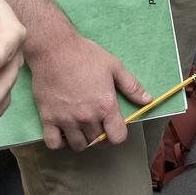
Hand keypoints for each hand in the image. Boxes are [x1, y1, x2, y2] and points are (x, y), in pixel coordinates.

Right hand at [26, 31, 147, 150]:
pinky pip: (54, 143)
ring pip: (78, 145)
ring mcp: (66, 119)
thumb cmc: (85, 55)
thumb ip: (131, 86)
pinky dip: (59, 142)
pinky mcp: (48, 118)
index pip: (118, 137)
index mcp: (105, 106)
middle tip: (97, 122)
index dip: (118, 134)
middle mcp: (87, 117)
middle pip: (98, 141)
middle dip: (100, 134)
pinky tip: (64, 131)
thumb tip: (147, 100)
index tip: (114, 126)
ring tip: (81, 126)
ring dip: (82, 139)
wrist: (54, 49)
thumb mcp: (114, 66)